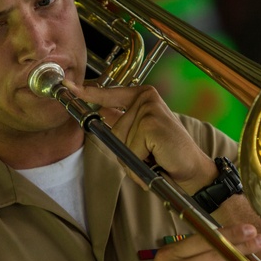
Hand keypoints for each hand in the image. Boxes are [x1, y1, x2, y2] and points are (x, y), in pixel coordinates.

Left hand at [64, 81, 217, 192]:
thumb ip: (122, 122)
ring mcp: (149, 110)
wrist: (192, 172)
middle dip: (126, 150)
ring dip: (134, 159)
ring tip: (154, 158)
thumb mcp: (141, 136)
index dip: (89, 93)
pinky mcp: (151, 124)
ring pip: (121, 142)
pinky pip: (130, 150)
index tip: (68, 87)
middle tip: (150, 154)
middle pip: (113, 131)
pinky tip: (157, 159)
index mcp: (143, 97)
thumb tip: (100, 114)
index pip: (110, 95)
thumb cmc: (167, 156)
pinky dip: (141, 162)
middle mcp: (146, 98)